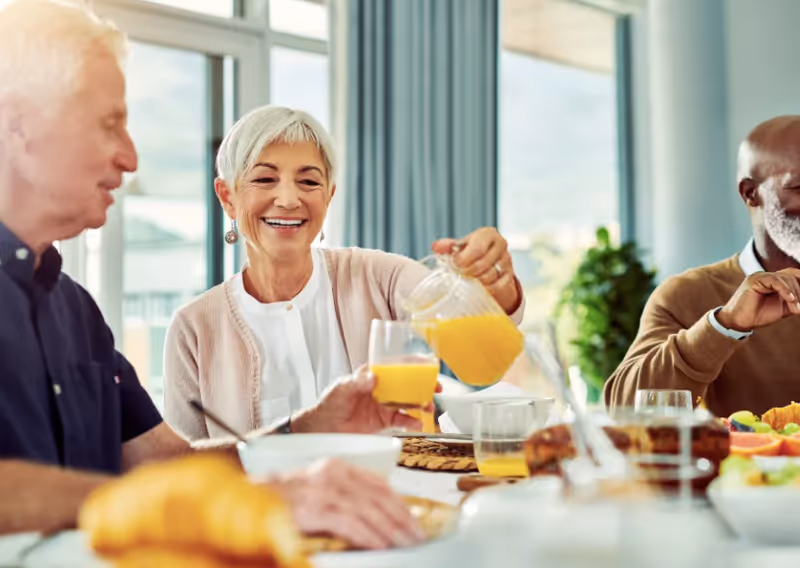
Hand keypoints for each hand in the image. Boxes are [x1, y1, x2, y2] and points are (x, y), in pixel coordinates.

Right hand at [266, 459, 423, 549]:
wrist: (249, 501)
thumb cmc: (283, 501)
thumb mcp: (319, 491)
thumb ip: (345, 497)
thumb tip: (376, 517)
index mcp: (337, 467)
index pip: (377, 483)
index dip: (399, 502)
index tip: (413, 519)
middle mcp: (333, 473)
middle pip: (377, 496)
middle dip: (401, 518)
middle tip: (416, 535)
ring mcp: (323, 489)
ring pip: (368, 509)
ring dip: (390, 530)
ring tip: (405, 543)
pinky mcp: (314, 507)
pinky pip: (349, 522)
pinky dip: (369, 535)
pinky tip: (380, 545)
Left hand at [290, 365, 436, 433]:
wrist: (323, 428)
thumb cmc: (329, 403)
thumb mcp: (341, 388)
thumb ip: (357, 382)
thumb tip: (373, 377)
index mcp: (372, 375)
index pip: (395, 366)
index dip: (412, 364)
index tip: (428, 363)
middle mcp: (381, 389)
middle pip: (407, 384)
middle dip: (424, 384)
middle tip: (436, 387)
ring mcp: (384, 406)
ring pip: (408, 402)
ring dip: (421, 403)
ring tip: (429, 406)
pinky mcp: (383, 422)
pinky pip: (402, 421)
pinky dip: (411, 422)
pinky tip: (418, 423)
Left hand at [432, 227, 521, 313]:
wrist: (490, 256)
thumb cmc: (472, 250)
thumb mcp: (460, 245)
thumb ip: (448, 246)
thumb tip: (436, 247)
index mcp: (488, 234)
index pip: (477, 249)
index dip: (463, 259)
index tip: (454, 264)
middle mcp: (500, 244)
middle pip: (482, 264)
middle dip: (467, 272)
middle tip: (458, 273)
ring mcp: (507, 259)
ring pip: (490, 276)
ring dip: (476, 280)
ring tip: (467, 278)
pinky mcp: (510, 274)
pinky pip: (498, 285)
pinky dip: (487, 288)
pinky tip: (478, 286)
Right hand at [717, 269, 799, 330]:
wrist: (739, 321)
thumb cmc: (758, 315)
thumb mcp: (783, 308)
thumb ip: (795, 302)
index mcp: (774, 280)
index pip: (794, 275)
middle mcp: (767, 275)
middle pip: (792, 275)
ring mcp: (760, 275)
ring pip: (786, 278)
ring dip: (796, 294)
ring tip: (796, 309)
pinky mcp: (754, 279)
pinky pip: (775, 281)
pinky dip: (786, 290)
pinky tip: (791, 300)